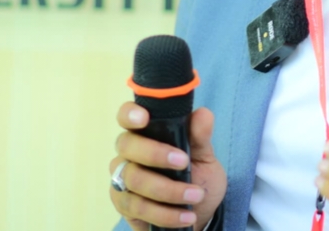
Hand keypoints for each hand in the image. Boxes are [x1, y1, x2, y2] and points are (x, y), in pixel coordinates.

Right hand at [109, 103, 226, 230]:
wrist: (199, 213)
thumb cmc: (197, 176)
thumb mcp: (204, 157)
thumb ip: (201, 137)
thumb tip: (203, 114)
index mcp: (146, 133)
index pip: (127, 116)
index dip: (130, 113)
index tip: (144, 118)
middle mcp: (128, 153)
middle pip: (127, 145)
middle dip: (155, 153)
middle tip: (184, 162)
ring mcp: (123, 179)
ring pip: (134, 179)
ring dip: (169, 189)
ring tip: (196, 195)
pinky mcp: (124, 204)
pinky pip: (139, 207)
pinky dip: (166, 213)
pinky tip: (186, 215)